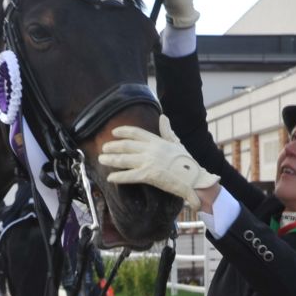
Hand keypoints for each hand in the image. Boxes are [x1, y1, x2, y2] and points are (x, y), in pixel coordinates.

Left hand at [99, 121, 218, 206]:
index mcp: (157, 141)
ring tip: (101, 159)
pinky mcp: (149, 175)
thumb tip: (163, 117)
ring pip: (124, 159)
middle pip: (126, 146)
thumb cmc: (187, 162)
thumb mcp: (177, 143)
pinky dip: (119, 177)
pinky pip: (129, 176)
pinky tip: (110, 178)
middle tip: (104, 148)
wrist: (194, 178)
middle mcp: (151, 150)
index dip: (124, 131)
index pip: (136, 133)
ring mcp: (148, 162)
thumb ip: (167, 131)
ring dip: (111, 159)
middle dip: (113, 146)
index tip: (114, 132)